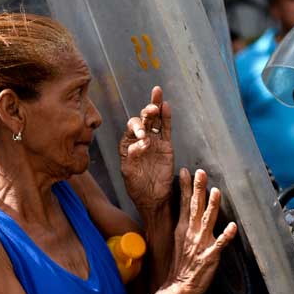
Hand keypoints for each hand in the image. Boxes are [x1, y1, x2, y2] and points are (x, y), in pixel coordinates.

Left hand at [119, 86, 173, 210]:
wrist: (153, 198)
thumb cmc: (137, 187)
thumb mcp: (129, 174)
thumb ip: (131, 157)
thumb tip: (140, 143)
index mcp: (127, 144)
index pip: (131, 129)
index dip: (137, 129)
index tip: (143, 138)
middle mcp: (140, 140)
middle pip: (143, 120)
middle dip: (146, 113)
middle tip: (151, 109)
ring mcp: (154, 142)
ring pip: (155, 120)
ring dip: (155, 107)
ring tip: (157, 95)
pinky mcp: (166, 146)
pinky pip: (166, 129)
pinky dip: (166, 118)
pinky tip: (166, 106)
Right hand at [166, 169, 237, 293]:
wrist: (179, 285)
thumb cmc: (180, 264)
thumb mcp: (178, 240)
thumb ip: (185, 224)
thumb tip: (187, 209)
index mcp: (183, 228)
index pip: (184, 203)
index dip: (185, 187)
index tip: (185, 171)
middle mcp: (191, 233)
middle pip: (195, 207)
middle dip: (198, 189)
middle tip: (201, 173)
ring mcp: (201, 244)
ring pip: (207, 221)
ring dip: (212, 206)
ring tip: (216, 192)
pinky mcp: (210, 256)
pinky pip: (219, 244)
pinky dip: (225, 235)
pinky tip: (232, 227)